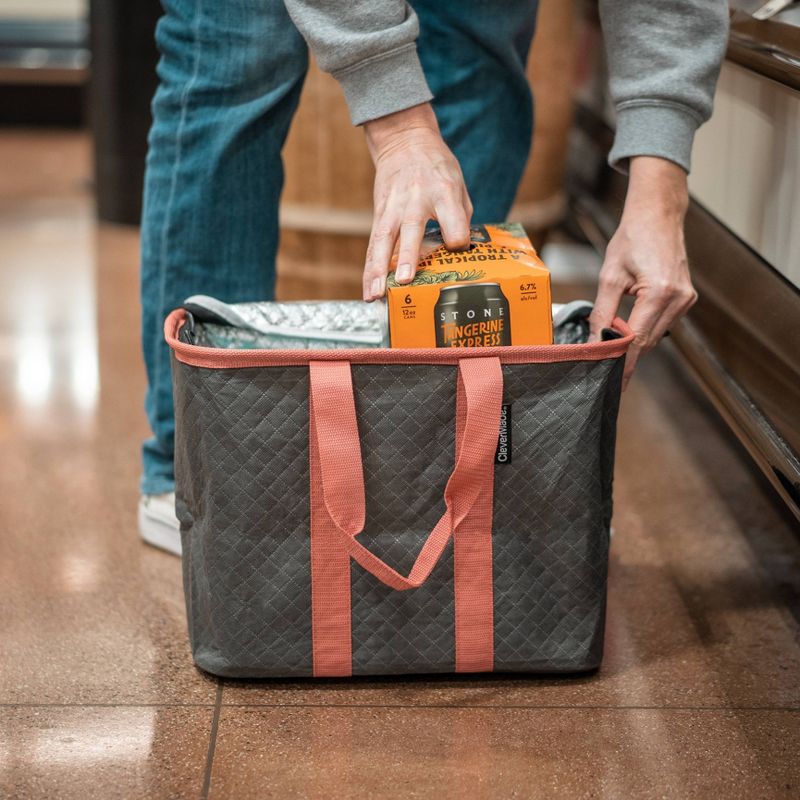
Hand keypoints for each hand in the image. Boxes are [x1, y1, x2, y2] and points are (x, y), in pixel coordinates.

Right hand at [362, 103, 472, 300]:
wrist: (404, 141)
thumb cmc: (437, 169)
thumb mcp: (458, 185)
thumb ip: (461, 218)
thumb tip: (460, 254)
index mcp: (444, 191)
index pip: (454, 221)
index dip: (457, 238)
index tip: (458, 248)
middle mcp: (416, 199)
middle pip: (411, 230)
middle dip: (408, 256)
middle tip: (405, 280)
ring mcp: (393, 207)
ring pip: (383, 241)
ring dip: (378, 270)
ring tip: (376, 294)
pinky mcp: (379, 214)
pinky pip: (374, 245)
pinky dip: (369, 269)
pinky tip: (369, 290)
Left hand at [589, 156, 696, 388]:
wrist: (657, 215)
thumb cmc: (632, 238)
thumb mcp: (609, 276)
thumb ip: (602, 312)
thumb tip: (594, 341)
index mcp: (660, 293)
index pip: (636, 340)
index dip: (622, 364)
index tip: (612, 383)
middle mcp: (678, 299)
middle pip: (647, 342)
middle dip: (625, 357)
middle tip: (605, 374)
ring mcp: (686, 299)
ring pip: (655, 335)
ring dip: (634, 344)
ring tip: (611, 355)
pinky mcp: (686, 298)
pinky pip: (662, 323)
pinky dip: (645, 330)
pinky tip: (628, 333)